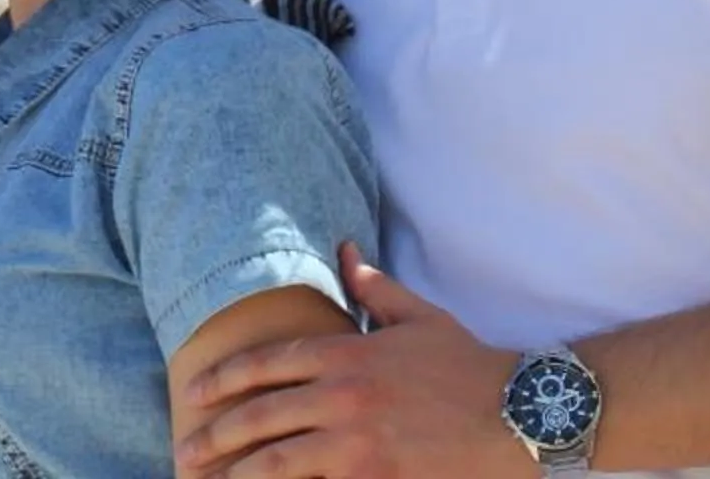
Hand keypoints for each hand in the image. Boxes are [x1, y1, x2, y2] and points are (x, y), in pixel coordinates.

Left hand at [174, 248, 530, 478]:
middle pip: (261, 417)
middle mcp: (344, 398)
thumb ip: (374, 288)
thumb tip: (345, 252)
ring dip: (239, 473)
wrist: (522, 416)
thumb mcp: (419, 317)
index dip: (224, 379)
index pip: (267, 365)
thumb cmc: (469, 366)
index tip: (196, 391)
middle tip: (186, 447)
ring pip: (279, 462)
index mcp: (348, 355)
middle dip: (217, 433)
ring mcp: (358, 445)